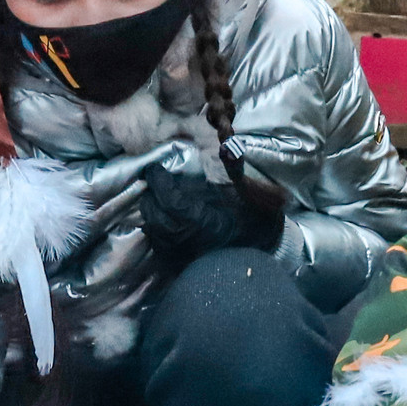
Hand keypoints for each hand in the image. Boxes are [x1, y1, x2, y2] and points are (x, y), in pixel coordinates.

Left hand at [137, 163, 284, 268]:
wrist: (255, 258)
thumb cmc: (252, 223)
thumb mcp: (247, 193)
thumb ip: (234, 168)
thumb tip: (228, 142)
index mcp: (200, 220)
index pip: (168, 198)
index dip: (157, 180)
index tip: (154, 168)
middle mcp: (184, 238)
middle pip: (153, 212)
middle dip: (151, 194)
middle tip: (153, 180)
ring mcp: (178, 253)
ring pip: (152, 227)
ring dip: (151, 210)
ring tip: (154, 197)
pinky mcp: (176, 263)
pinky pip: (157, 242)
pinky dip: (155, 228)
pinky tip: (161, 219)